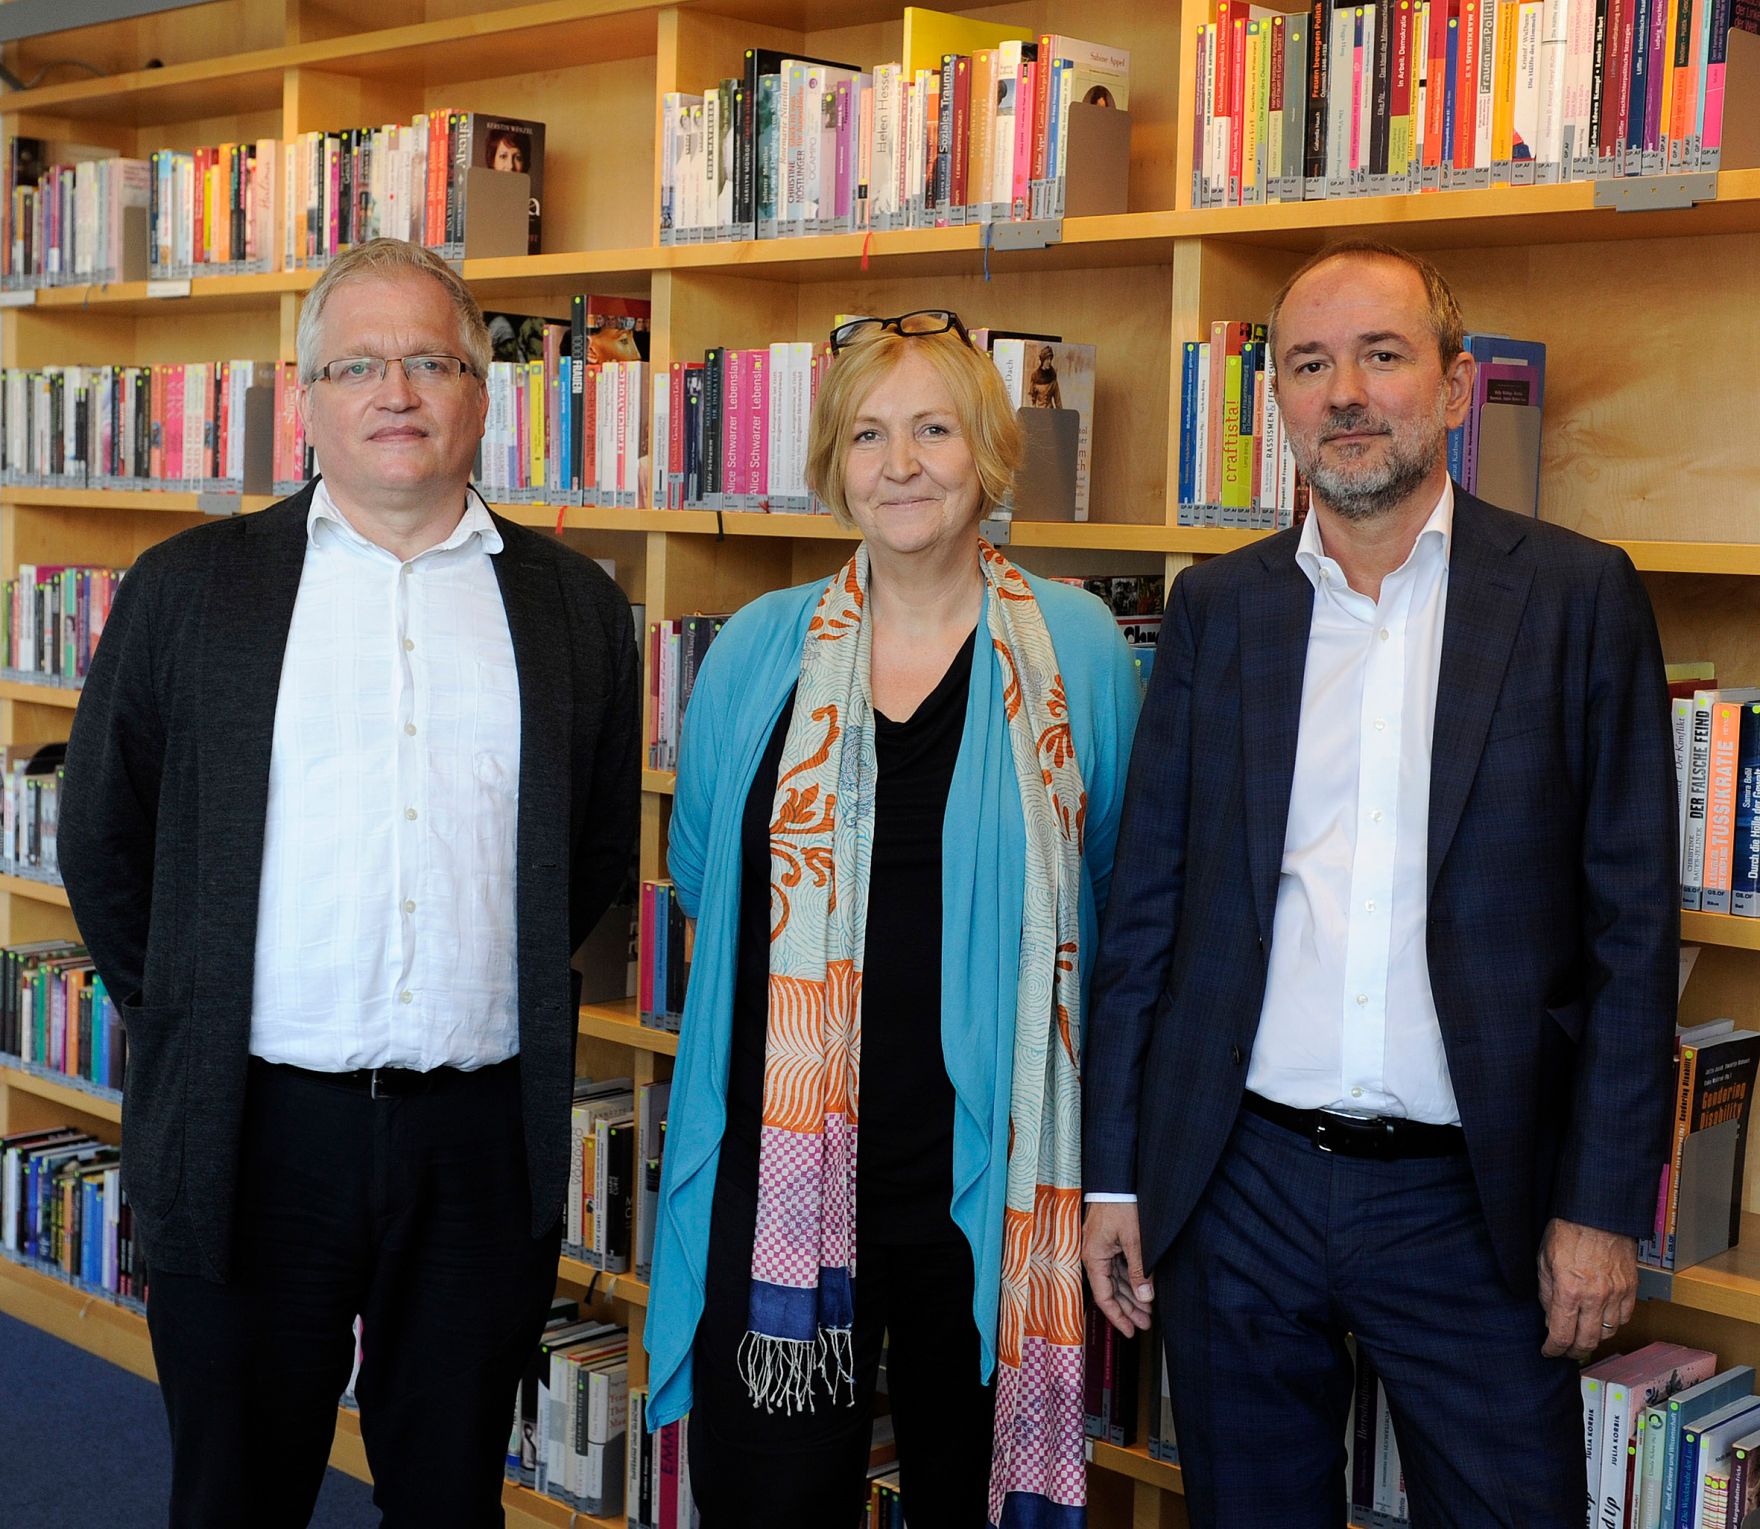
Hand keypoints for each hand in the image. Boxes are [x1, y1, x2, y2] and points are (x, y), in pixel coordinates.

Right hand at [1082, 1201, 1155, 1337]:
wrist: (1117, 1179)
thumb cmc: (1121, 1204)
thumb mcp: (1134, 1240)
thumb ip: (1139, 1271)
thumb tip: (1145, 1298)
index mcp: (1094, 1257)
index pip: (1104, 1296)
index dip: (1117, 1316)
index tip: (1129, 1331)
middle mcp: (1094, 1255)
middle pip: (1110, 1290)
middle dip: (1128, 1309)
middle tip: (1145, 1323)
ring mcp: (1101, 1248)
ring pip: (1115, 1279)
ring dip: (1131, 1295)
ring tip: (1148, 1309)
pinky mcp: (1108, 1240)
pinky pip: (1118, 1266)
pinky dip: (1131, 1278)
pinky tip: (1143, 1287)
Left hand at [1536, 1217, 1637, 1360]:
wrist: (1596, 1213)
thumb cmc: (1566, 1232)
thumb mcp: (1544, 1261)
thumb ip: (1546, 1294)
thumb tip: (1550, 1320)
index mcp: (1569, 1290)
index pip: (1562, 1334)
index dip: (1553, 1349)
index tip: (1548, 1351)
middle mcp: (1595, 1297)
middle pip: (1587, 1341)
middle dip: (1574, 1351)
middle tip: (1565, 1351)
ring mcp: (1616, 1294)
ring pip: (1608, 1333)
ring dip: (1594, 1338)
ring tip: (1582, 1334)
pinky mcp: (1631, 1288)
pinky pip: (1624, 1318)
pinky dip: (1612, 1324)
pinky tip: (1601, 1319)